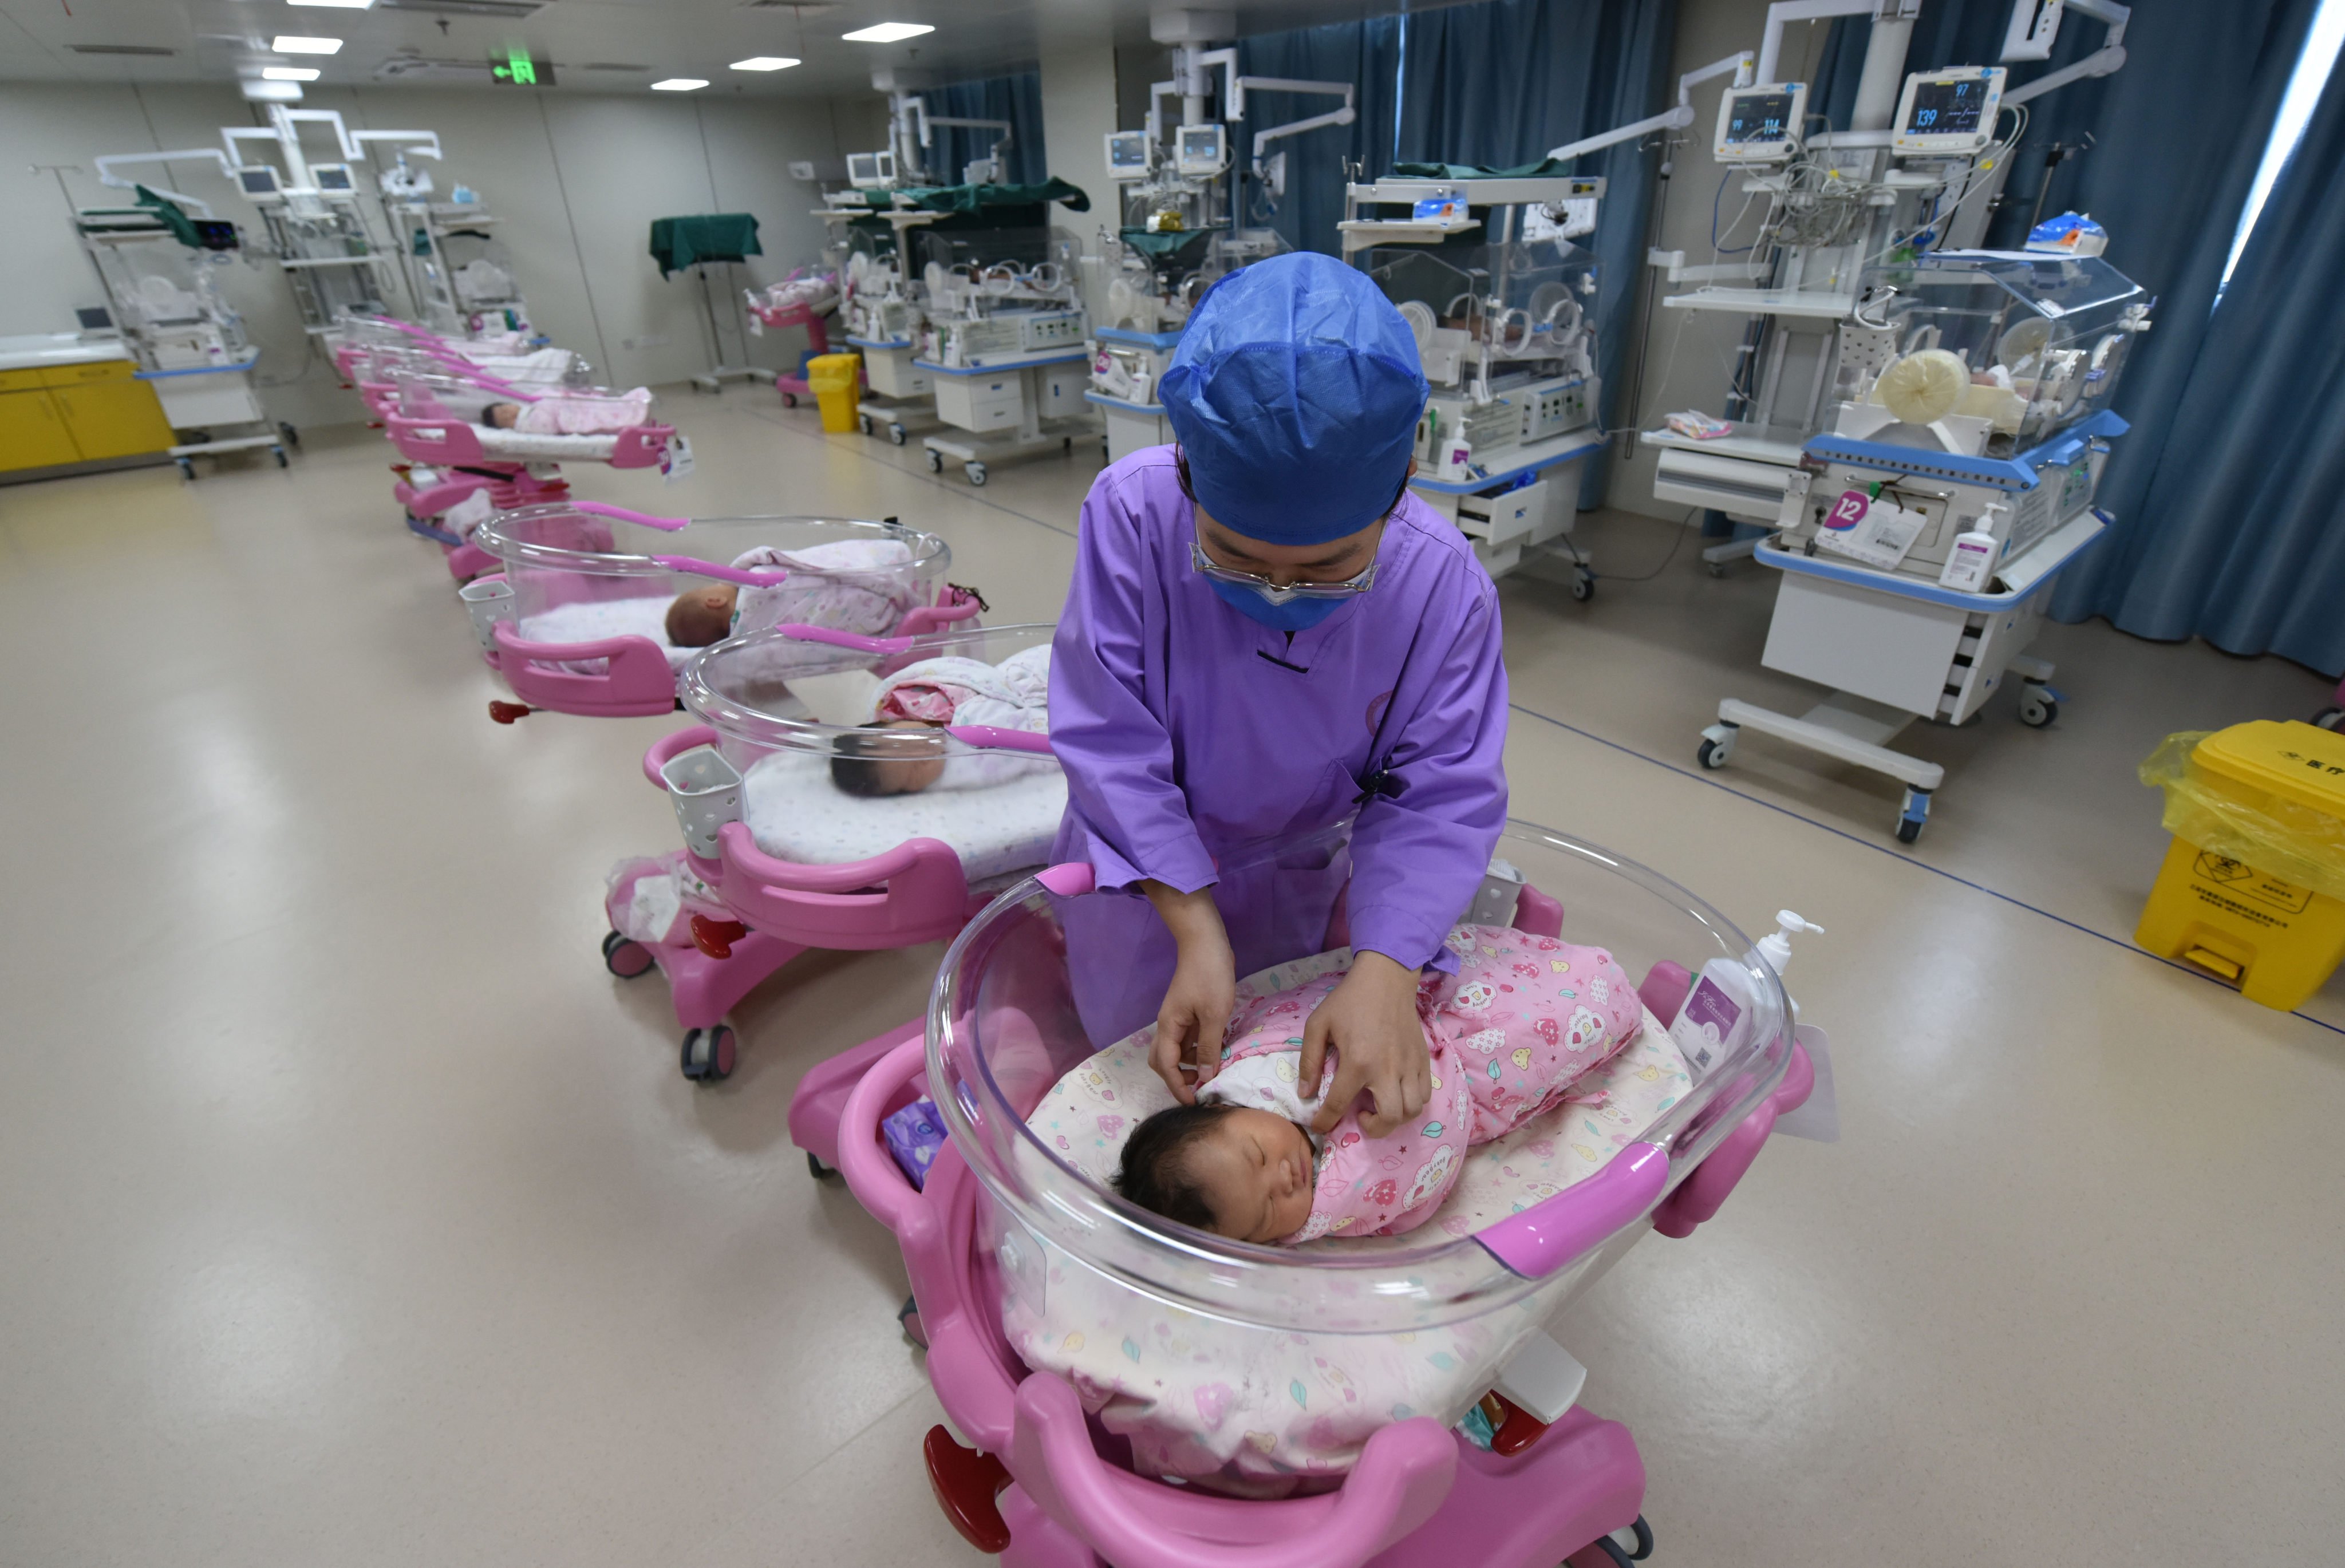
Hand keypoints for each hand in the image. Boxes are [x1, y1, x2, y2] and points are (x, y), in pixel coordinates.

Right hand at [1142, 882, 1235, 1103]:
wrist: (1206, 941)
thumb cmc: (1210, 975)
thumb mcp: (1215, 1014)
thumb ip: (1209, 1047)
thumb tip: (1206, 1077)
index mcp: (1168, 1027)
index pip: (1165, 1066)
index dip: (1177, 1087)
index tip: (1194, 1102)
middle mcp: (1167, 1025)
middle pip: (1162, 1061)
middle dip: (1178, 1077)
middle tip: (1202, 1084)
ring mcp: (1177, 1018)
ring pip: (1175, 1051)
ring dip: (1189, 1064)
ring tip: (1213, 1069)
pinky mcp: (1188, 1012)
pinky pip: (1187, 1039)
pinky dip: (1197, 1050)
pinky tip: (1215, 1050)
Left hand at [1299, 952, 1429, 1137]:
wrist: (1386, 978)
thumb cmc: (1349, 1000)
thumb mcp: (1318, 1024)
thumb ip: (1310, 1061)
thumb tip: (1306, 1094)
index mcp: (1357, 1061)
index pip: (1339, 1105)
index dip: (1325, 1122)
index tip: (1320, 1127)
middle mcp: (1386, 1069)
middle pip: (1388, 1118)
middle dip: (1372, 1129)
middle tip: (1361, 1118)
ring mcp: (1409, 1066)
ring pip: (1411, 1111)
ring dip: (1395, 1119)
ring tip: (1380, 1107)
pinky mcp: (1423, 1060)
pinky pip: (1424, 1095)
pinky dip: (1412, 1104)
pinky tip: (1397, 1094)